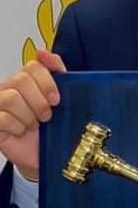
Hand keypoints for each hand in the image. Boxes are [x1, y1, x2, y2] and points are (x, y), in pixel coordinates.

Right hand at [0, 49, 65, 177]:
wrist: (43, 154)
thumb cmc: (51, 127)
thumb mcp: (62, 97)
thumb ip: (57, 71)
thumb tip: (44, 52)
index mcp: (27, 80)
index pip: (33, 66)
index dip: (47, 82)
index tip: (57, 99)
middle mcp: (9, 88)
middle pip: (21, 80)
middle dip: (39, 101)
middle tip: (46, 116)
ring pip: (11, 98)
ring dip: (29, 116)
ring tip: (34, 125)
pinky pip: (3, 118)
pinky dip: (18, 127)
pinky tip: (22, 132)